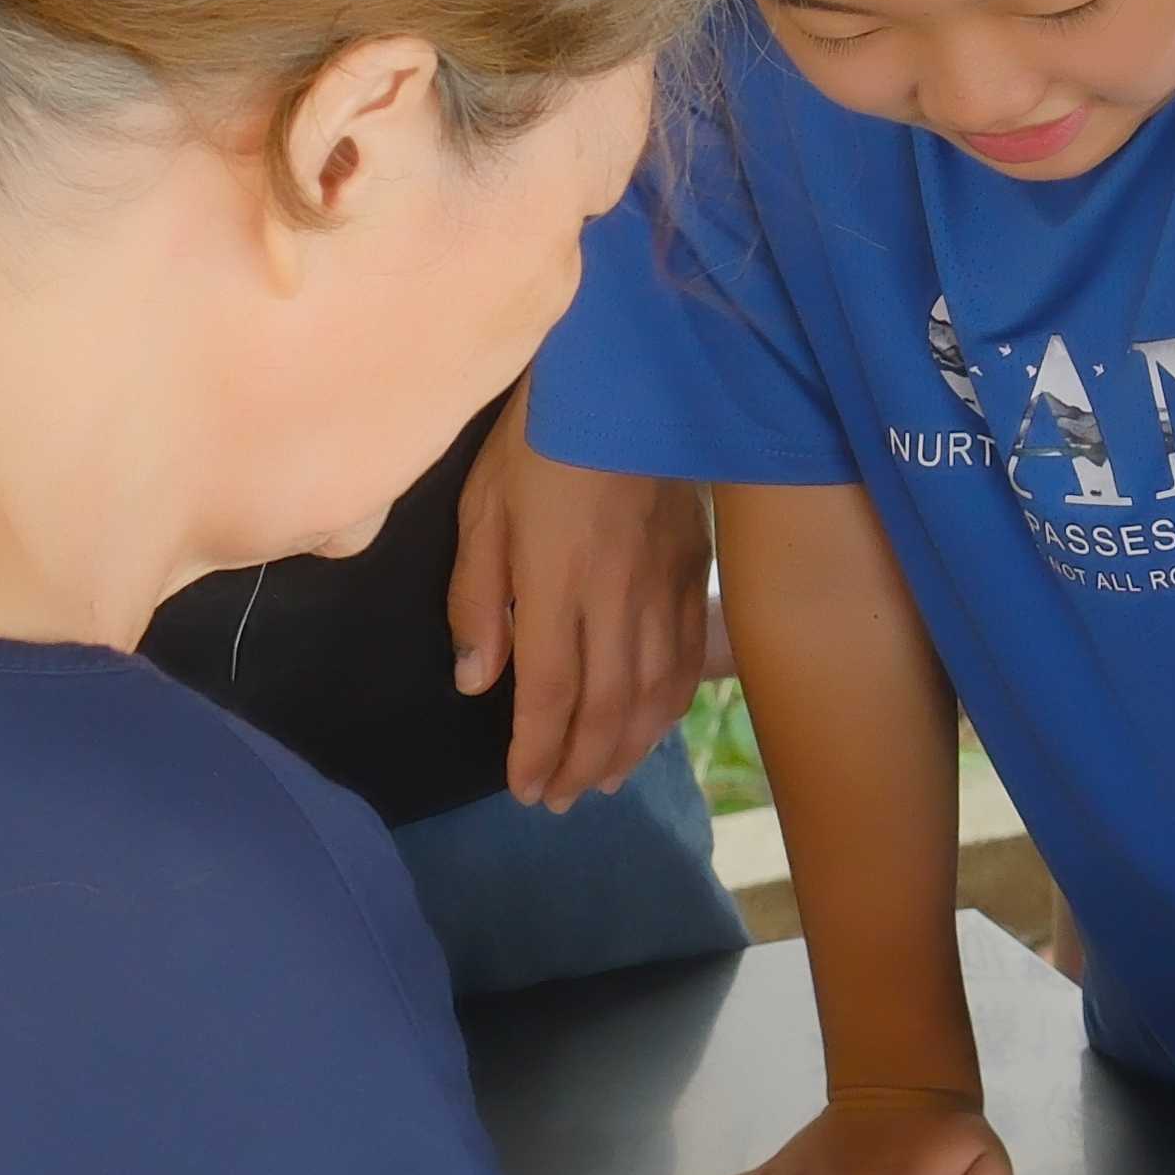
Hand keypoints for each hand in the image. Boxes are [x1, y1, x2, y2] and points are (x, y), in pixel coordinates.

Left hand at [449, 409, 711, 807]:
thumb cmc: (539, 434)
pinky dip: (669, 705)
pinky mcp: (696, 568)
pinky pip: (687, 655)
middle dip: (580, 764)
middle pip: (607, 706)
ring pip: (654, 691)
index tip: (523, 788)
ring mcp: (665, 583)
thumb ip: (478, 598)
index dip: (538, 749)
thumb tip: (479, 680)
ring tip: (601, 781)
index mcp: (558, 579)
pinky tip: (651, 725)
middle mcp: (619, 594)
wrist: (628, 374)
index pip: (552, 690)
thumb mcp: (482, 507)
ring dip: (628, 747)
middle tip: (557, 801)